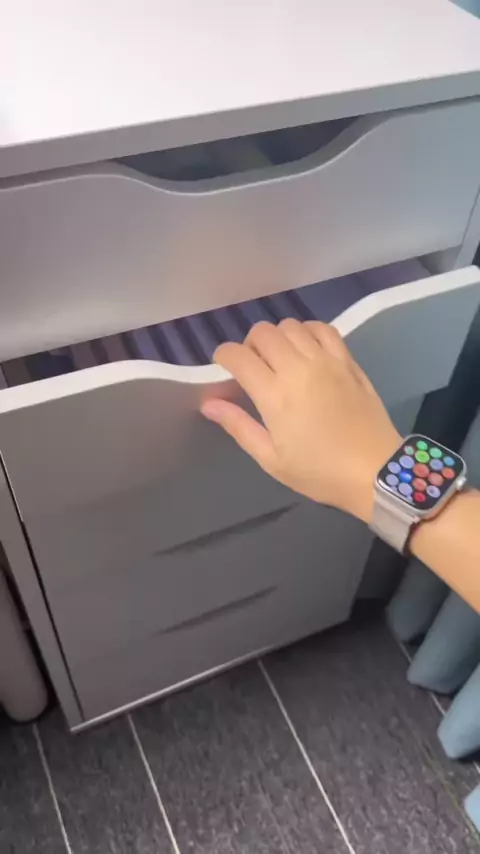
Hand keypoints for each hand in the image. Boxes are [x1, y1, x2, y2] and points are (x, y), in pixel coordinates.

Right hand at [201, 319, 400, 522]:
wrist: (376, 471)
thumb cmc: (319, 472)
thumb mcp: (271, 459)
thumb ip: (239, 426)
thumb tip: (209, 403)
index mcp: (275, 395)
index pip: (238, 356)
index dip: (223, 356)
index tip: (224, 368)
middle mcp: (299, 369)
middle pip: (263, 332)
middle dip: (249, 344)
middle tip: (253, 367)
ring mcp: (327, 361)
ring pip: (291, 325)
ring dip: (278, 337)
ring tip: (280, 358)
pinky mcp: (348, 360)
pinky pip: (323, 328)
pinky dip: (308, 331)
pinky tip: (306, 349)